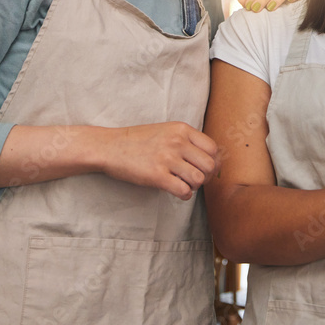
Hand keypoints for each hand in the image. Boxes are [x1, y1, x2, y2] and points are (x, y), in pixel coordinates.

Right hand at [101, 122, 220, 199]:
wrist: (111, 146)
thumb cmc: (139, 140)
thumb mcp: (166, 131)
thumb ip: (186, 140)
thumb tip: (210, 158)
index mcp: (182, 129)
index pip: (213, 148)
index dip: (213, 162)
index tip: (205, 169)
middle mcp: (177, 142)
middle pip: (210, 165)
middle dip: (206, 176)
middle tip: (195, 179)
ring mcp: (167, 158)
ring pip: (199, 179)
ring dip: (195, 186)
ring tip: (185, 184)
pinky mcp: (157, 175)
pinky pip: (184, 190)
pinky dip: (185, 195)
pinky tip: (177, 191)